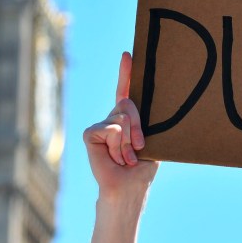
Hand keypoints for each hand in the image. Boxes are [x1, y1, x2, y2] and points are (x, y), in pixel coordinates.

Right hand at [84, 52, 158, 199]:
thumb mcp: (150, 139)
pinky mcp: (91, 133)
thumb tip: (139, 103)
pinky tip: (114, 158)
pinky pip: (109, 128)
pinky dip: (117, 144)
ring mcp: (101, 124)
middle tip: (139, 147)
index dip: (126, 72)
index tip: (128, 53)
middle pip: (128, 103)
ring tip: (126, 157)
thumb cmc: (142, 167)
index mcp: (129, 119)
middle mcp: (113, 118)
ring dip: (129, 141)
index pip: (127, 91)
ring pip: (121, 117)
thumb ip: (144, 120)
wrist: (129, 188)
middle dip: (138, 126)